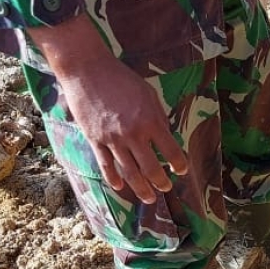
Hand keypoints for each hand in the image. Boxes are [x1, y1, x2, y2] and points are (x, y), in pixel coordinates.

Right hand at [27, 16, 187, 203]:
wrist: (87, 70)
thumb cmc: (122, 79)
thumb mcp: (149, 94)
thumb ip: (159, 117)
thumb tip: (167, 137)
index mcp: (150, 121)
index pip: (170, 151)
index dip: (178, 164)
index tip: (182, 171)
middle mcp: (132, 134)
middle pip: (150, 168)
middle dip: (161, 182)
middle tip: (166, 188)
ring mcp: (112, 139)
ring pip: (129, 172)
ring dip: (141, 188)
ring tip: (149, 198)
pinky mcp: (94, 139)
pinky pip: (105, 164)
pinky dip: (113, 178)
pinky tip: (120, 187)